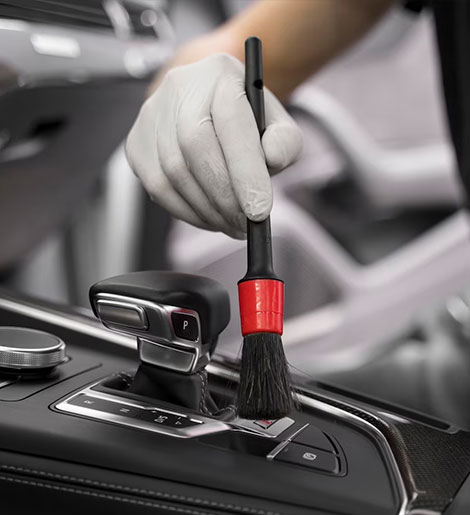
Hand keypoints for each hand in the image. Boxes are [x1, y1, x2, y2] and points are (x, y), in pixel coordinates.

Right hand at [125, 53, 302, 237]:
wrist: (210, 112)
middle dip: (224, 196)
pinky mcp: (136, 143)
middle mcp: (180, 87)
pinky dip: (186, 211)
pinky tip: (208, 217)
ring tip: (231, 223)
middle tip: (244, 224)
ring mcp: (151, 114)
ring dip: (206, 209)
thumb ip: (285, 142)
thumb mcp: (278, 127)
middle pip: (195, 147)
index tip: (259, 211)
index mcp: (221, 74)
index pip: (232, 123)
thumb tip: (271, 157)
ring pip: (173, 172)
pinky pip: (157, 188)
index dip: (245, 172)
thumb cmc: (248, 124)